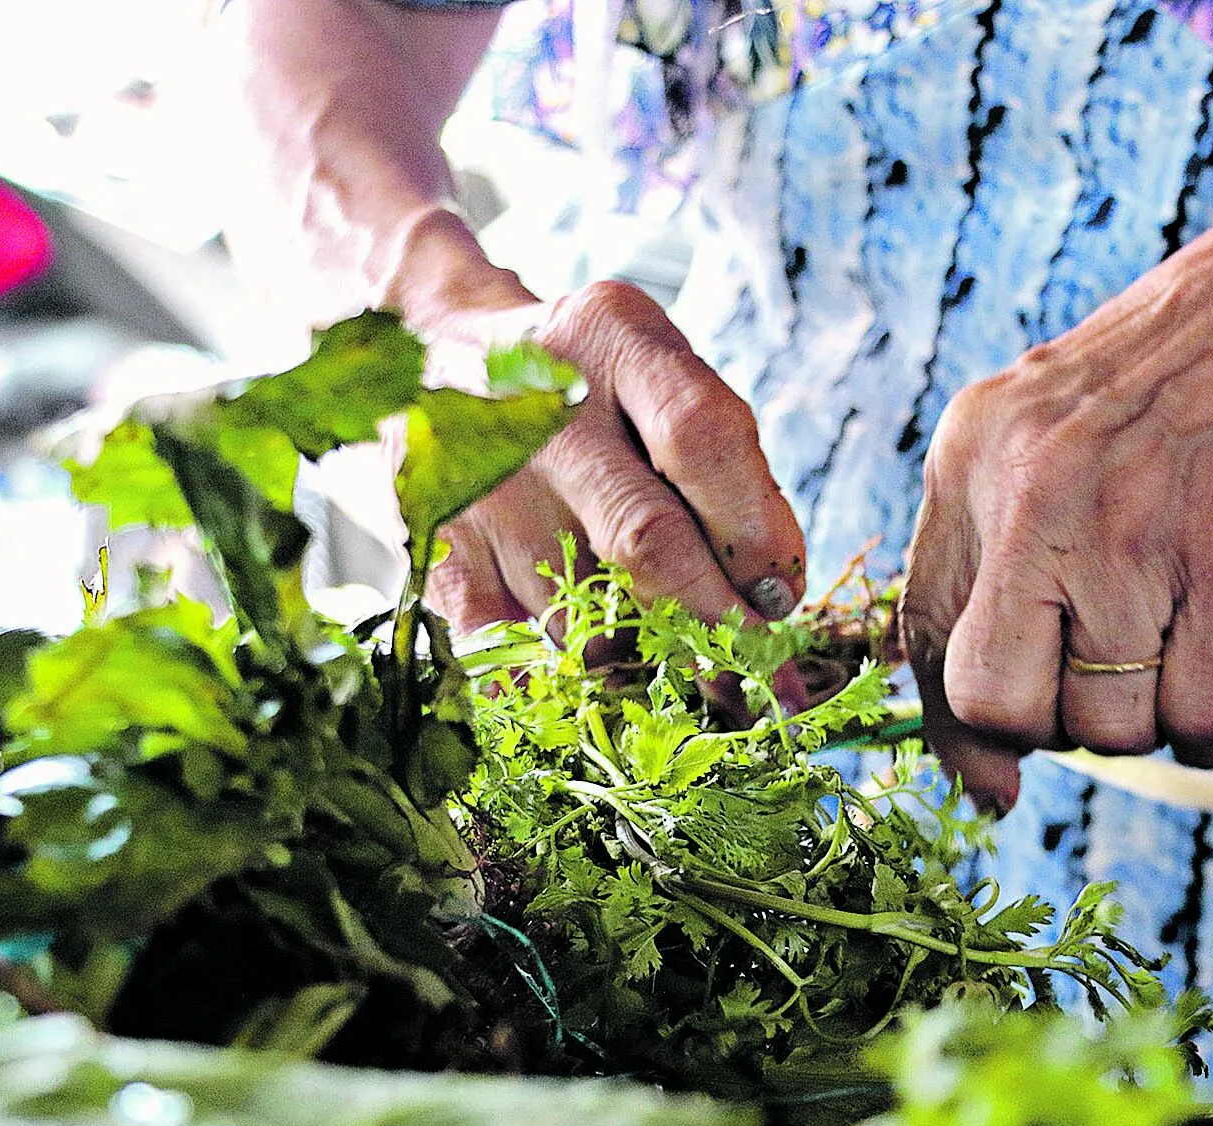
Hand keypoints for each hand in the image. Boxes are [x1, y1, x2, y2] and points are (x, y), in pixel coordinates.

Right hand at [404, 265, 809, 683]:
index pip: (704, 438)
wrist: (430, 355)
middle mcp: (543, 407)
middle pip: (648, 537)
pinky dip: (551, 688)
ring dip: (646, 667)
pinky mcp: (435, 546)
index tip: (782, 594)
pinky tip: (590, 700)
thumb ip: (714, 463)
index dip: (758, 532)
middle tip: (758, 675)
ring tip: (679, 682)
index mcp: (614, 338)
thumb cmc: (581, 382)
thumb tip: (768, 602)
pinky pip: (499, 646)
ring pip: (584, 611)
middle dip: (717, 625)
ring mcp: (480, 481)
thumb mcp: (649, 372)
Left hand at [899, 178, 1212, 811]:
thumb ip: (987, 569)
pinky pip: (1199, 715)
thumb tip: (981, 773)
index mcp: (968, 462)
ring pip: (1110, 724)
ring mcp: (1130, 526)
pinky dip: (1209, 727)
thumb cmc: (1164, 395)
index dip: (957, 733)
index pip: (925, 641)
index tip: (994, 780)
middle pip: (1002, 702)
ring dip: (1146, 719)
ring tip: (1175, 644)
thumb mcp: (1038, 439)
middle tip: (1099, 680)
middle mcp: (1034, 495)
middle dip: (1050, 727)